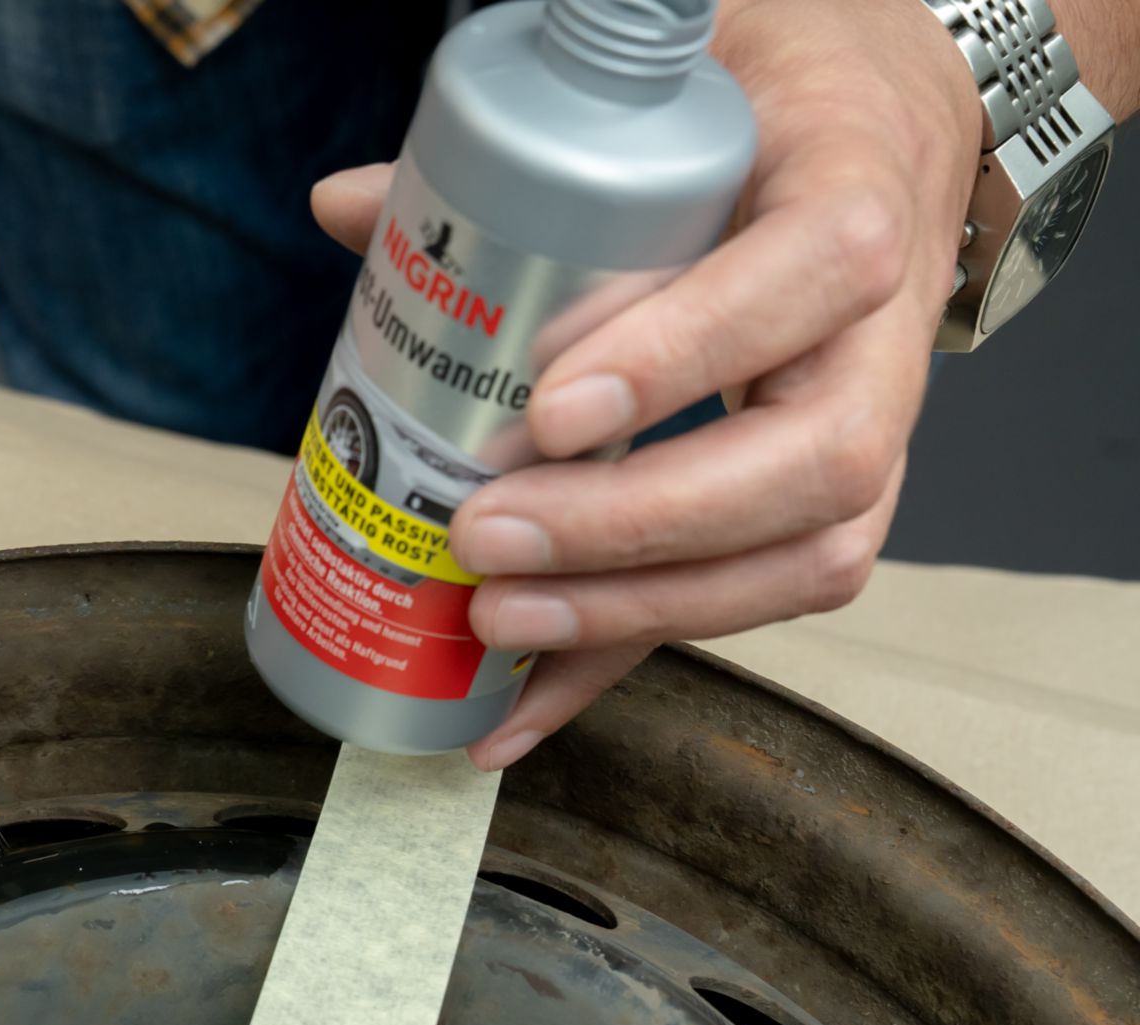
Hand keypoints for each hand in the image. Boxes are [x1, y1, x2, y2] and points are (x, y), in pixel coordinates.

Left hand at [312, 0, 981, 768]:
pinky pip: (738, 606)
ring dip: (639, 613)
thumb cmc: (767, 116)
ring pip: (804, 560)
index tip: (552, 413)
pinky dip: (615, 666)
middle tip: (489, 537)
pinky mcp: (821, 511)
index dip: (688, 354)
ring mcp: (868, 435)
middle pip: (814, 464)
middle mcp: (885, 338)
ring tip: (496, 622)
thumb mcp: (666, 102)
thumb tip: (345, 210)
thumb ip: (524, 146)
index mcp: (853, 195)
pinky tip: (511, 715)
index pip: (810, 276)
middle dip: (642, 524)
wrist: (879, 138)